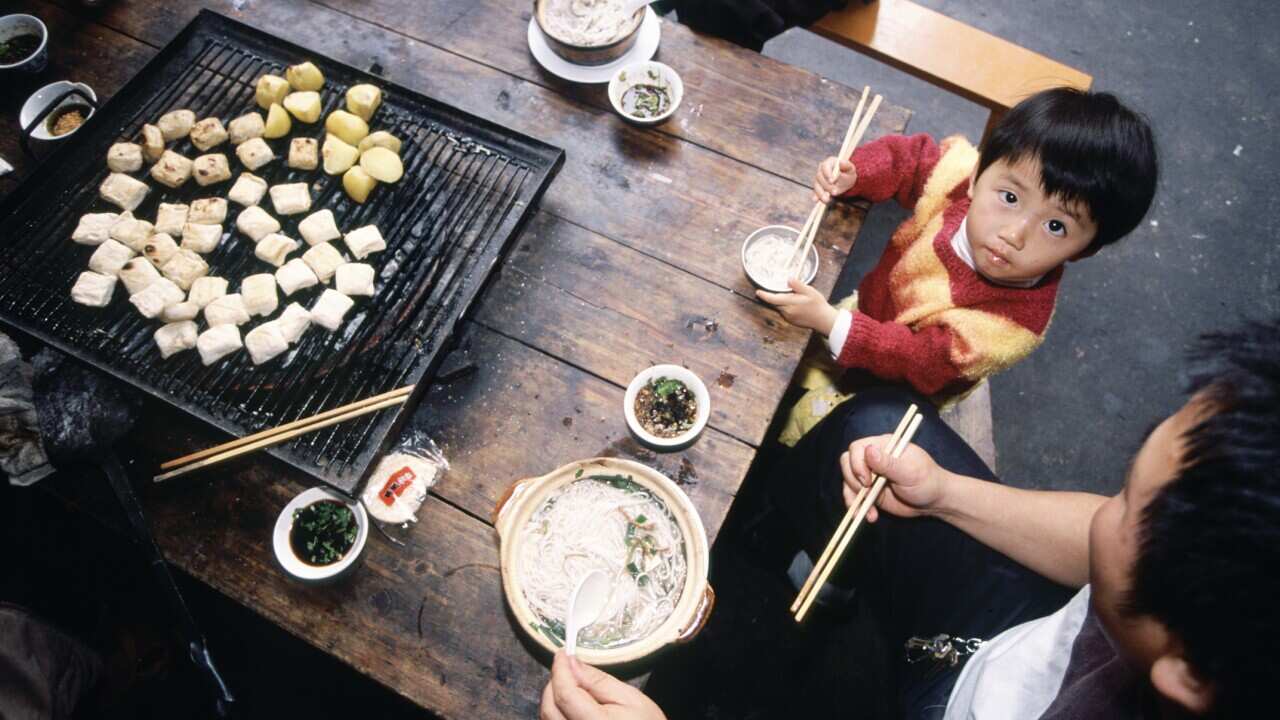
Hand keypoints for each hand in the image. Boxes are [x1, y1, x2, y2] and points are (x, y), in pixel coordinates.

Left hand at [540, 651, 666, 719]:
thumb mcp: (630, 699)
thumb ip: (598, 681)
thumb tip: (571, 662)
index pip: (565, 694)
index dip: (560, 669)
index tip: (562, 654)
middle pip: (549, 707)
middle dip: (555, 682)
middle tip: (569, 668)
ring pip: (547, 718)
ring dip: (554, 698)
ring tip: (575, 687)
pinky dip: (557, 713)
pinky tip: (573, 706)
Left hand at [756, 278, 838, 334]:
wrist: (824, 320)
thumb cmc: (818, 305)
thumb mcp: (810, 291)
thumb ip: (798, 285)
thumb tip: (788, 279)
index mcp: (790, 304)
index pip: (773, 299)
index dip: (764, 295)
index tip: (757, 292)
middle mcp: (787, 312)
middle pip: (775, 303)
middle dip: (773, 297)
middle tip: (776, 290)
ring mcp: (788, 317)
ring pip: (779, 307)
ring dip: (781, 301)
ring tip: (794, 297)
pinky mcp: (791, 321)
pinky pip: (784, 311)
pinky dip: (786, 306)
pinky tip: (796, 304)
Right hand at [813, 156, 856, 204]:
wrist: (846, 180)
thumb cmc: (848, 173)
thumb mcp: (850, 168)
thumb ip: (846, 165)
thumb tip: (840, 162)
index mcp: (829, 162)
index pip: (825, 166)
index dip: (827, 173)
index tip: (832, 181)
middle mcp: (821, 170)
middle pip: (819, 177)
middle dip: (826, 186)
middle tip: (835, 192)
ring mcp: (818, 179)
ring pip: (816, 185)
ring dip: (821, 193)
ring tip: (827, 199)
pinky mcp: (818, 187)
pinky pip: (815, 192)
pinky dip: (816, 196)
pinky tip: (816, 200)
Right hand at [840, 434, 947, 521]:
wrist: (933, 502)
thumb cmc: (927, 481)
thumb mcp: (910, 472)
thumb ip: (888, 463)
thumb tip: (868, 450)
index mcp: (884, 446)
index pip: (857, 448)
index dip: (857, 464)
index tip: (867, 480)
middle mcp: (873, 459)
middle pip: (847, 463)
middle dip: (854, 480)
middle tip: (869, 493)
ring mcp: (870, 475)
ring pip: (848, 481)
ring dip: (854, 498)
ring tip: (869, 512)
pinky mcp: (869, 492)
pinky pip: (853, 497)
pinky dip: (858, 508)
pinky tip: (870, 516)